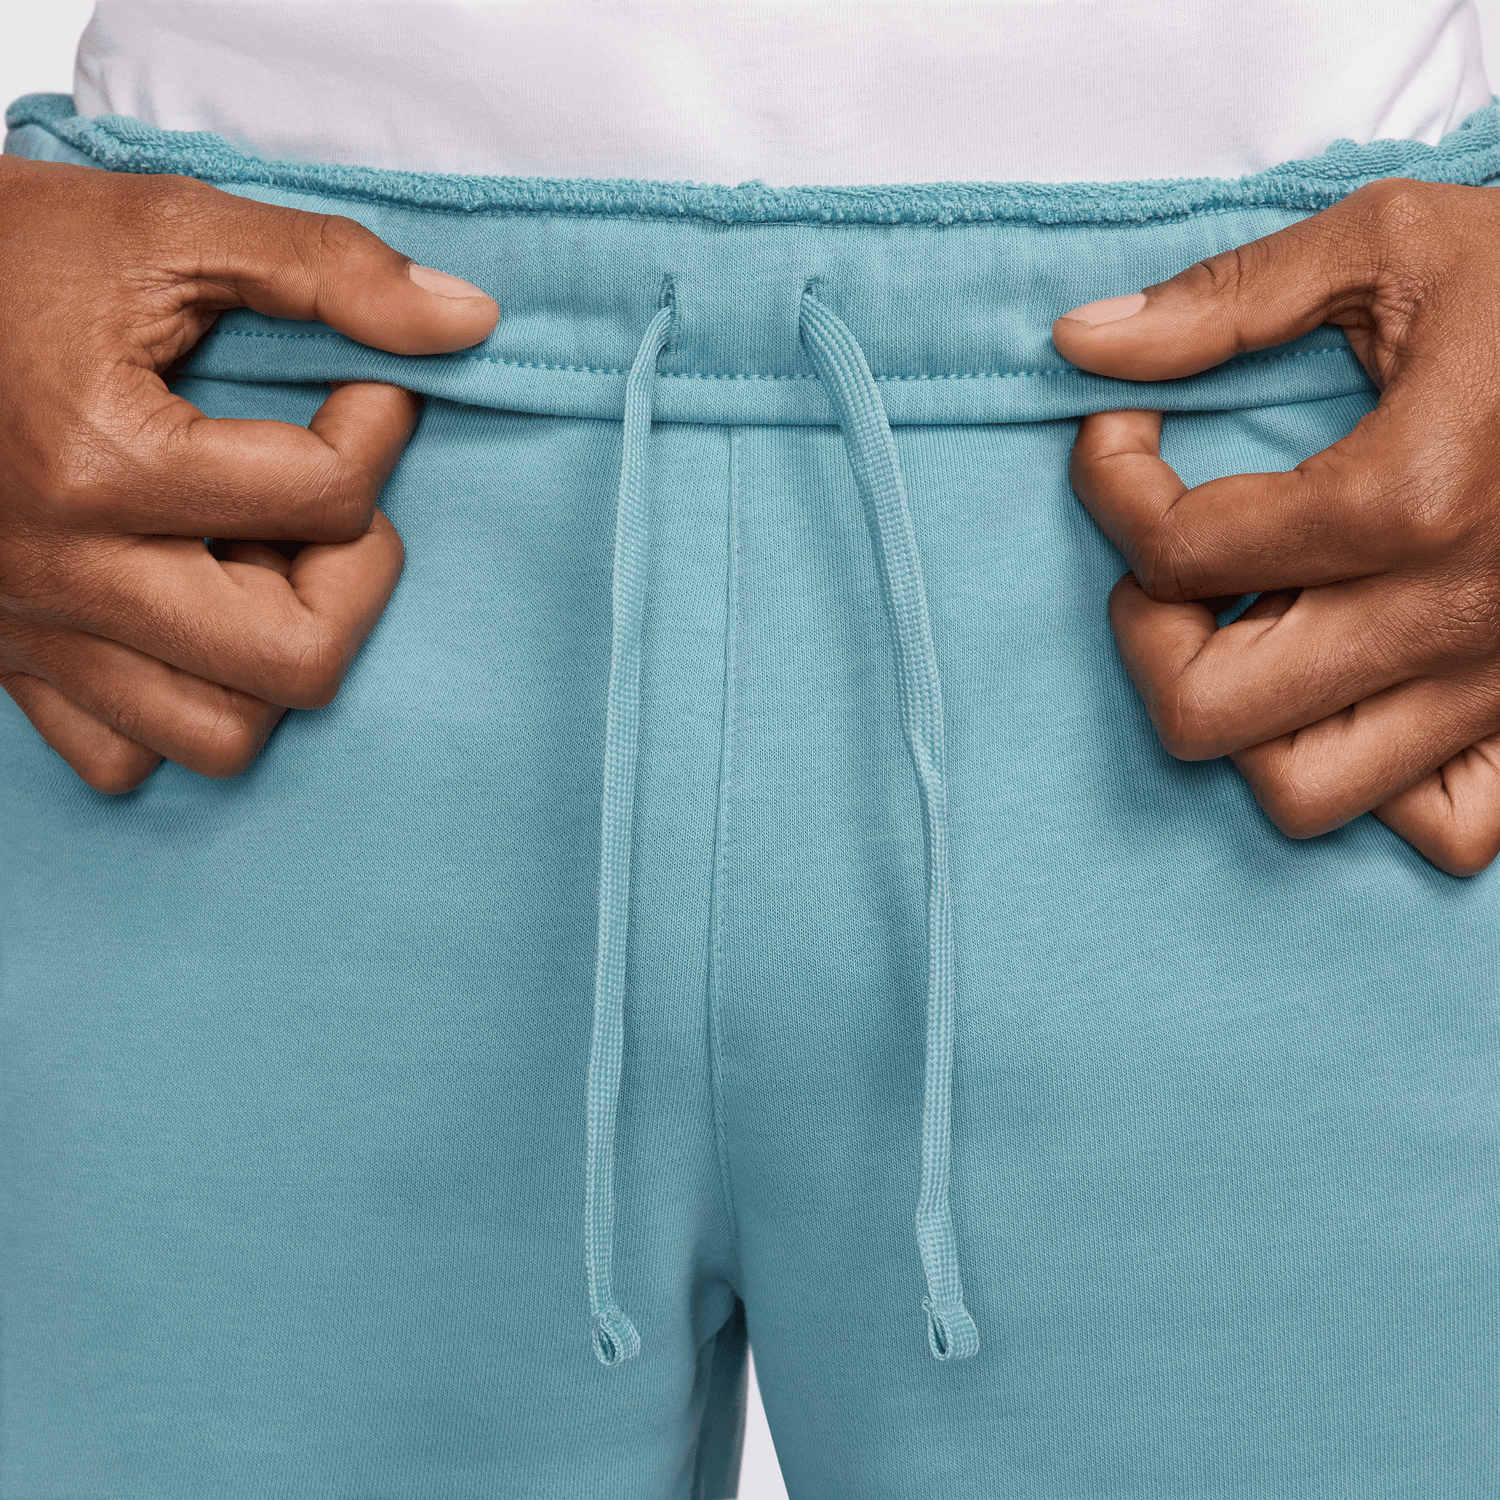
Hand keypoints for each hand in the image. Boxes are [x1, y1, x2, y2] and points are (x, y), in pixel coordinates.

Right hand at [0, 155, 498, 792]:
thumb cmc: (1, 253)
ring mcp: (33, 632)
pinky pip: (120, 758)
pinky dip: (182, 707)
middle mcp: (68, 574)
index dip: (382, 428)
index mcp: (101, 463)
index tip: (368, 388)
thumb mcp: (166, 230)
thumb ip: (327, 268)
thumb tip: (471, 320)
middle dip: (356, 578)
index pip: (326, 499)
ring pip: (219, 736)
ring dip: (278, 657)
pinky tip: (194, 623)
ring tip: (262, 561)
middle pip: (298, 661)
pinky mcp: (8, 661)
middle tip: (334, 503)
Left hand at [1054, 178, 1499, 875]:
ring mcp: (1499, 684)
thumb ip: (1227, 300)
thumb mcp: (1393, 246)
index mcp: (1411, 496)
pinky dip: (1375, 781)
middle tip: (1168, 558)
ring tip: (1249, 623)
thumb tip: (1080, 341)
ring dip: (1239, 716)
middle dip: (1148, 632)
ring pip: (1302, 791)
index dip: (1110, 486)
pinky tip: (1353, 687)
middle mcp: (1451, 616)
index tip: (1121, 435)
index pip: (1178, 551)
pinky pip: (1440, 824)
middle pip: (1206, 712)